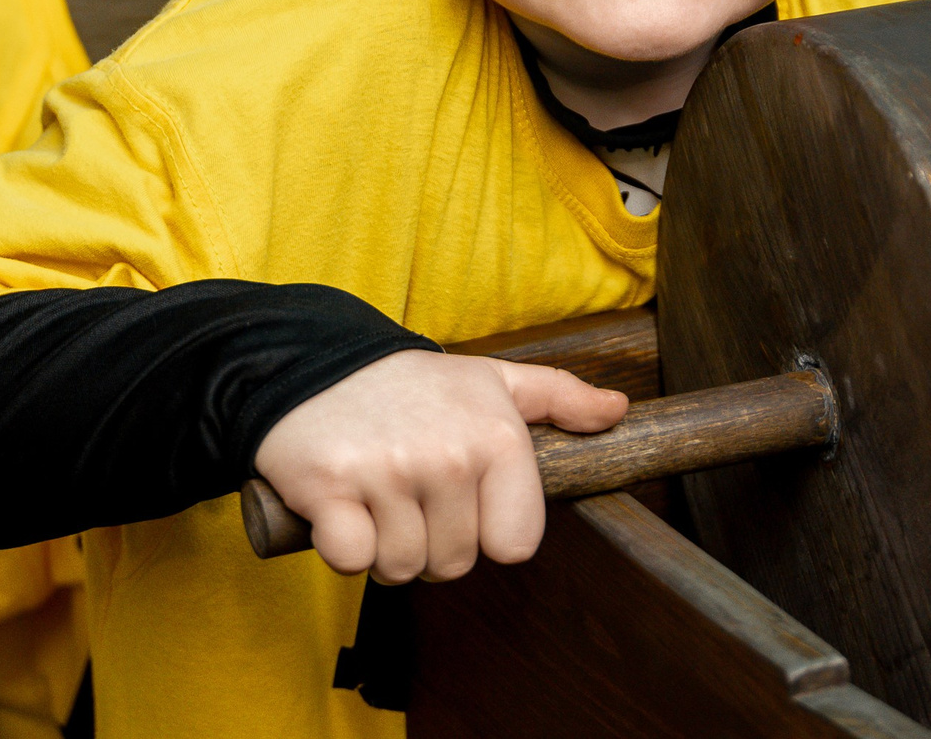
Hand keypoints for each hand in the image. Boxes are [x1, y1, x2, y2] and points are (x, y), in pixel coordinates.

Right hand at [252, 350, 626, 582]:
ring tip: (373, 492)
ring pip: (402, 568)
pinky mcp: (330, 490)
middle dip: (427, 540)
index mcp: (498, 438)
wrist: (311, 363)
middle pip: (453, 565)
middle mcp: (450, 455)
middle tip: (405, 488)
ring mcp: (389, 472)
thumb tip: (618, 410)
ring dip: (383, 544)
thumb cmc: (411, 385)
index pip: (514, 546)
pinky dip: (341, 544)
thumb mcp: (491, 380)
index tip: (458, 497)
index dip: (482, 532)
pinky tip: (339, 503)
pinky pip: (352, 561)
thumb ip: (559, 398)